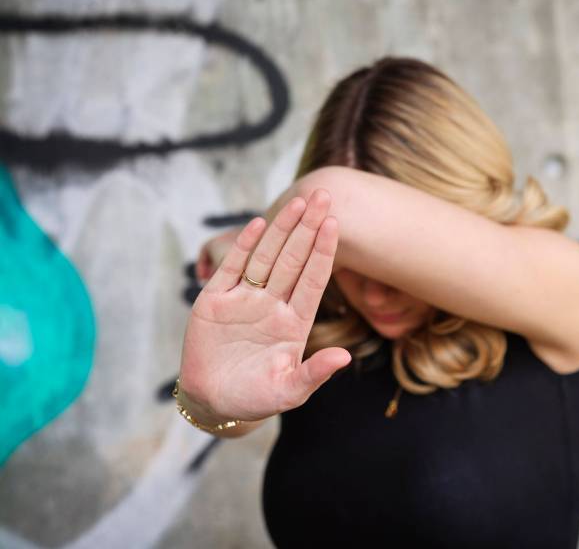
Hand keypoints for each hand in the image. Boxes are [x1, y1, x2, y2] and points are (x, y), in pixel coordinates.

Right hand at [178, 188, 351, 421]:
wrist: (214, 402)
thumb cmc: (256, 397)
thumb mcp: (289, 391)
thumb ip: (315, 373)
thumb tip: (344, 357)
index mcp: (294, 322)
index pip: (312, 280)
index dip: (323, 252)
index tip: (335, 225)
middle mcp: (272, 305)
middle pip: (293, 259)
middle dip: (308, 229)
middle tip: (324, 196)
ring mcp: (244, 300)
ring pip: (266, 258)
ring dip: (282, 230)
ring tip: (299, 202)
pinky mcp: (215, 301)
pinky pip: (232, 268)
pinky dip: (244, 247)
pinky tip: (258, 224)